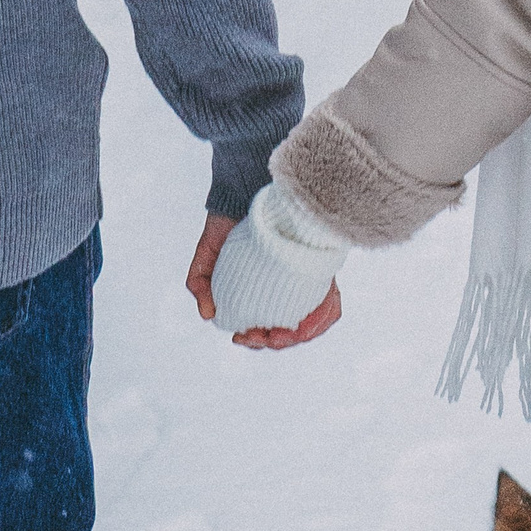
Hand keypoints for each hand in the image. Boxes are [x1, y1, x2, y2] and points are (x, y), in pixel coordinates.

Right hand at [187, 211, 341, 350]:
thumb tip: (208, 315)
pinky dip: (321, 321)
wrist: (249, 188)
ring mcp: (308, 285)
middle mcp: (287, 293)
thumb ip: (199, 282)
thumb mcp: (207, 253)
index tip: (240, 336)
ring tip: (282, 335)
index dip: (255, 340)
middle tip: (263, 336)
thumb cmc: (228, 223)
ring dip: (298, 337)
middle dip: (276, 342)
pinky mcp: (324, 272)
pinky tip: (304, 323)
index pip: (265, 331)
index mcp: (262, 296)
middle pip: (290, 333)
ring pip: (312, 326)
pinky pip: (331, 308)